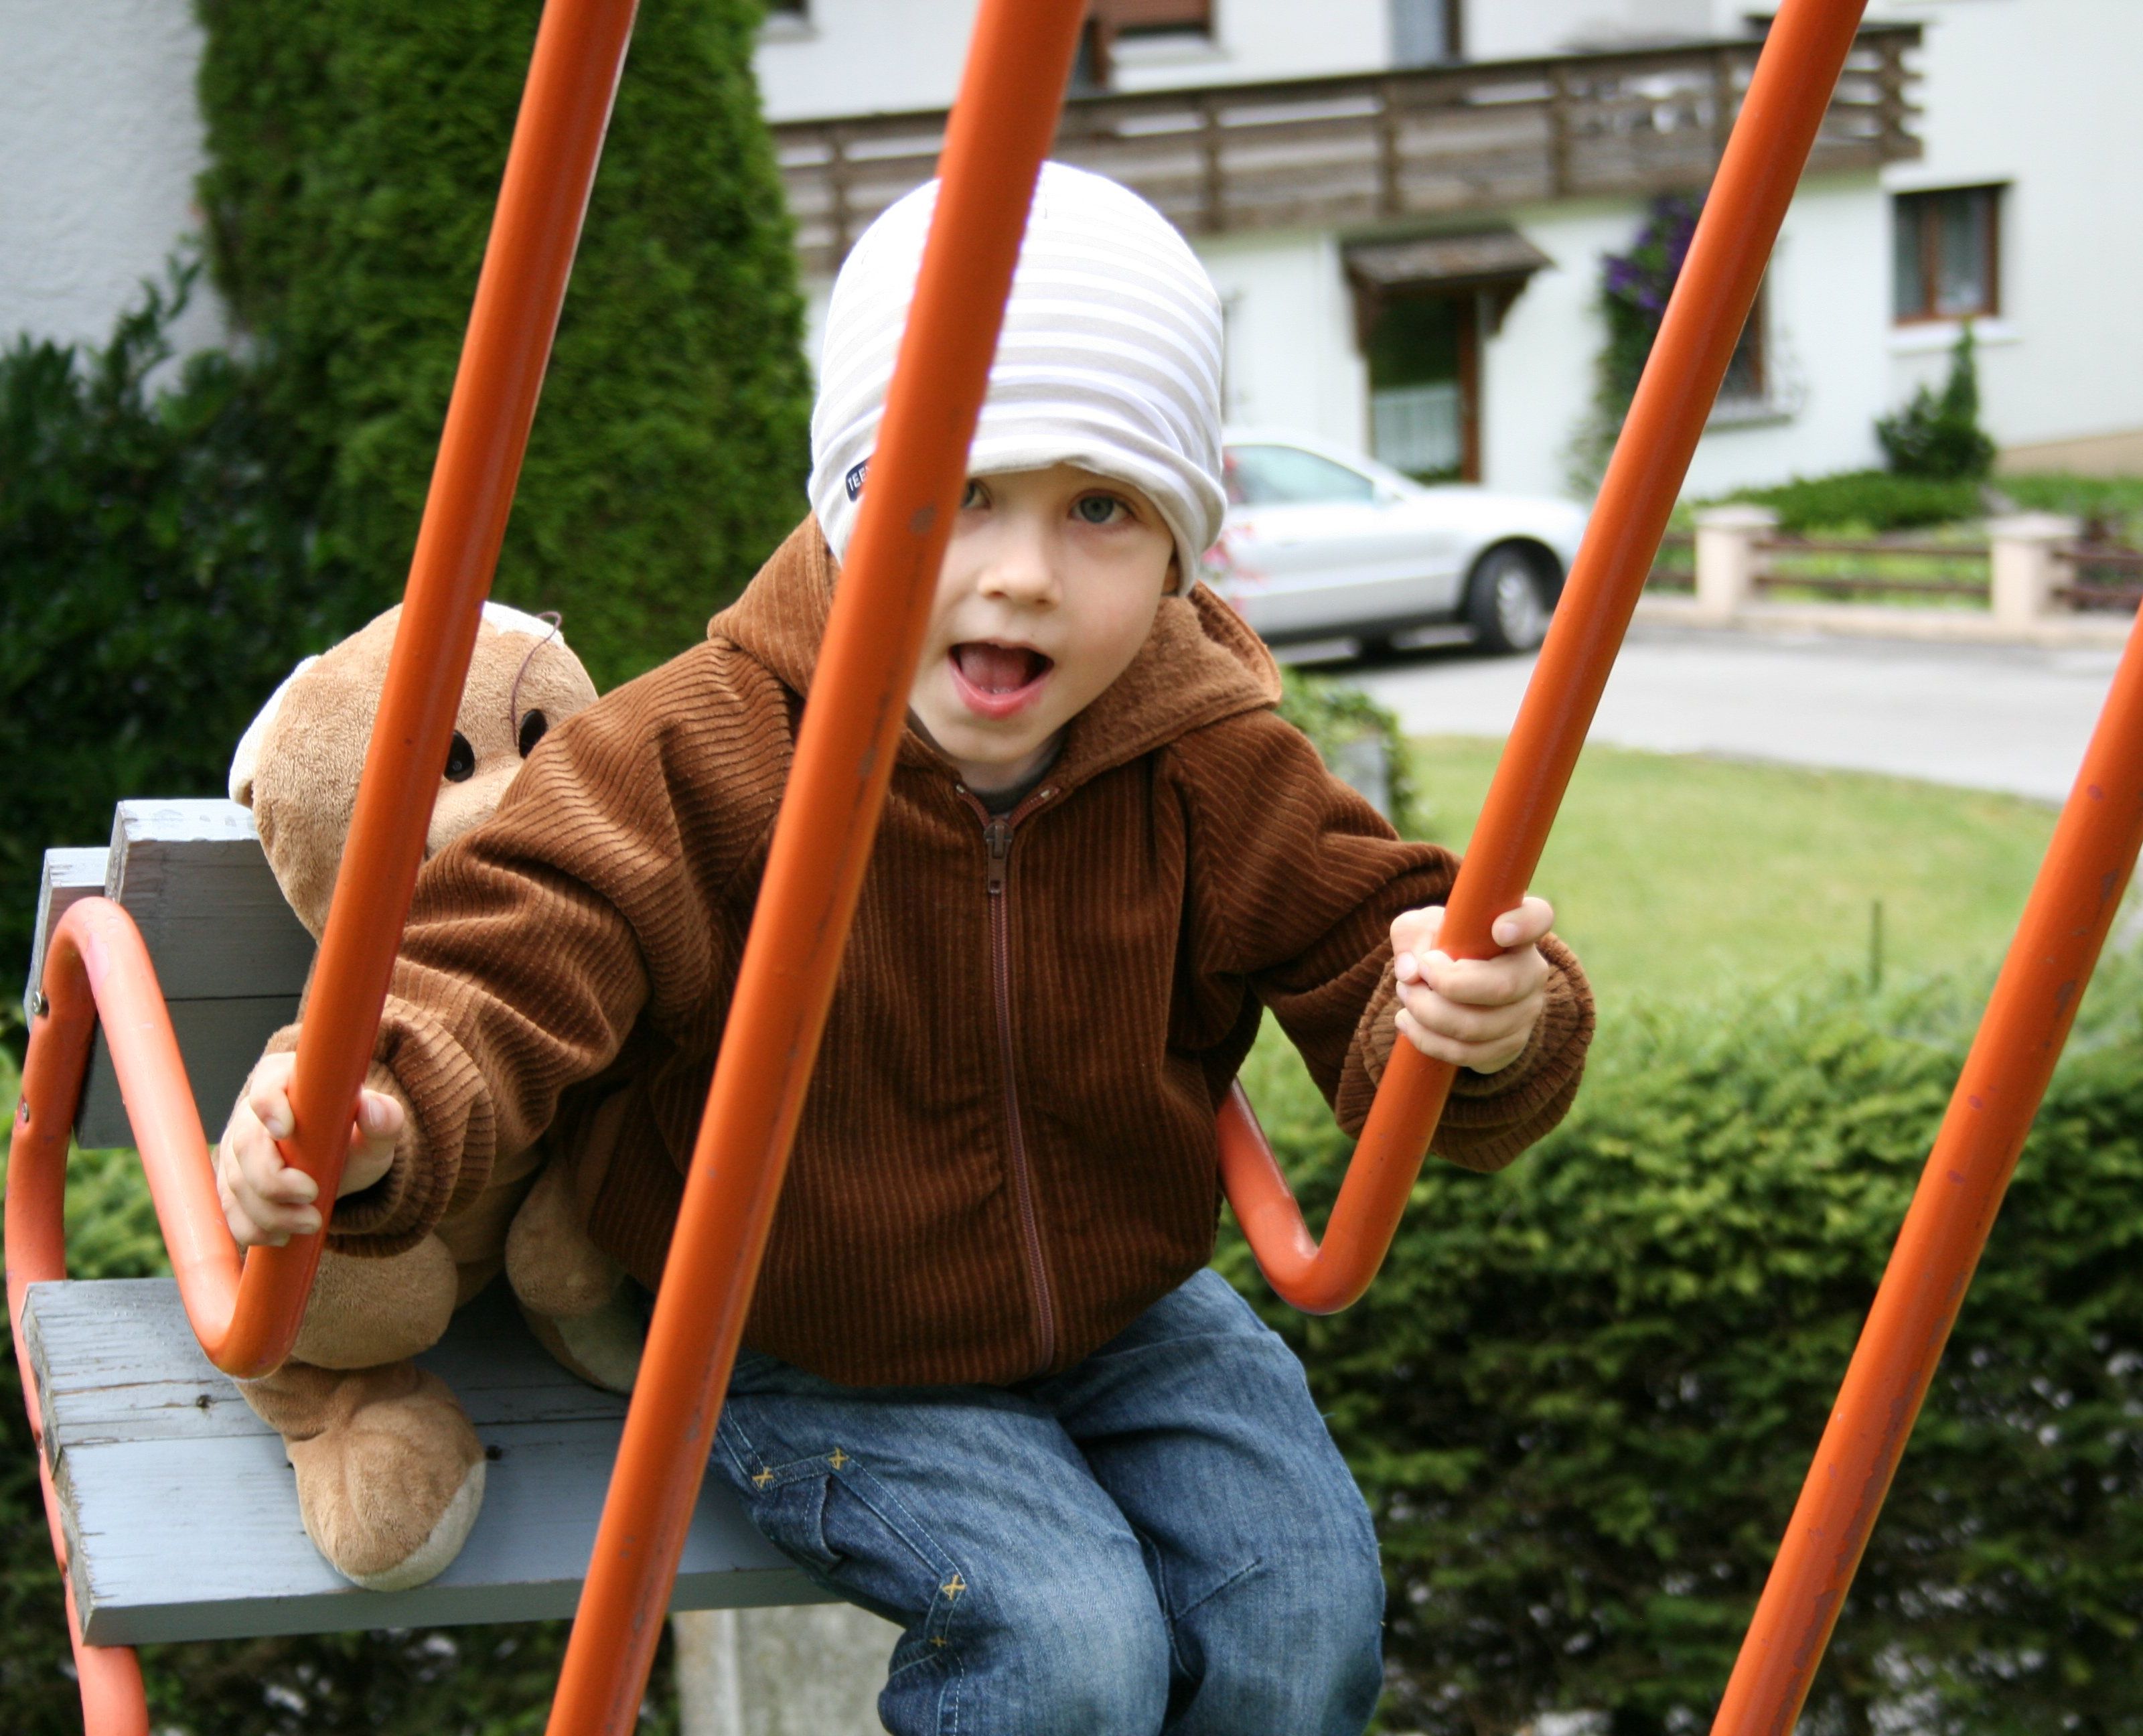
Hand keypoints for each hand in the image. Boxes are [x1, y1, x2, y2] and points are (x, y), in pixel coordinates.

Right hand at [215, 1051, 403, 1246]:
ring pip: (236, 1182)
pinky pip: (230, 1210)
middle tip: (312, 1195)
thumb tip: (372, 1108)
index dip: (269, 1106)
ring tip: (310, 1222)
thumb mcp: (378, 1129)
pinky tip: (281, 1237)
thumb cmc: (356, 1137)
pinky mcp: (232, 1186)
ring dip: (270, 1210)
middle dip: (274, 1179)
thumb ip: (384, 1117)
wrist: (342, 1165)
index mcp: (285, 1083)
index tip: (285, 1131)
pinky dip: (253, 1228)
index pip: (266, 1086)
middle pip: (245, 1144)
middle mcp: (251, 1116)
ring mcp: (236, 1152)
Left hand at [1389, 896, 1554, 1074]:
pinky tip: (1407, 1021)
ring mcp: (1526, 1011)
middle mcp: (1531, 971)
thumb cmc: (1438, 947)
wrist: (1447, 989)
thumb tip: (1411, 971)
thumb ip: (1411, 935)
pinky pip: (1468, 1053)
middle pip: (1503, 986)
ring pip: (1480, 1026)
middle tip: (1417, 974)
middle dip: (1448, 985)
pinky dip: (1428, 1040)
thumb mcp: (1418, 929)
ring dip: (1428, 1014)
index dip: (1525, 924)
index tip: (1499, 930)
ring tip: (1406, 996)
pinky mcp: (1510, 1045)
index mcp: (1516, 931)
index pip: (1538, 917)